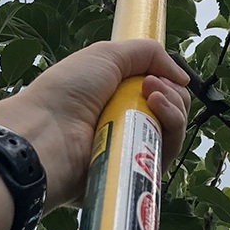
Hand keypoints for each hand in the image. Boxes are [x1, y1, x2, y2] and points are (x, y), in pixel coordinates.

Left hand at [0, 40, 191, 209]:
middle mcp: (124, 125)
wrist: (46, 133)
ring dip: (173, 110)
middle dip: (171, 95)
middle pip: (171, 113)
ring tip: (153, 99)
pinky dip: (169, 131)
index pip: (159, 93)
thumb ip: (149, 54)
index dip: (165, 82)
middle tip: (150, 88)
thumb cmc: (68, 91)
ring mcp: (130, 151)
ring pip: (172, 133)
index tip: (154, 77)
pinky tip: (156, 115)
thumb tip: (183, 78)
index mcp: (115, 99)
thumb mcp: (106, 55)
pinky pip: (165, 155)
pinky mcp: (134, 175)